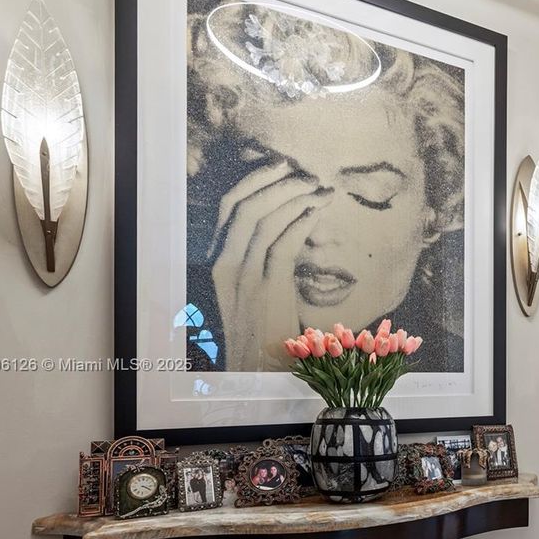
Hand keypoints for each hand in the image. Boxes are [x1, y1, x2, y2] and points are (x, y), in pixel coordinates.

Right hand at [211, 160, 333, 371]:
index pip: (229, 207)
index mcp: (218, 261)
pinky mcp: (267, 291)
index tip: (281, 167)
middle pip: (245, 206)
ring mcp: (244, 277)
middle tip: (307, 174)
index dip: (255, 181)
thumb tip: (290, 226)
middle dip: (278, 182)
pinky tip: (318, 211)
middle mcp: (225, 264)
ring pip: (264, 220)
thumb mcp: (255, 289)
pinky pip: (283, 245)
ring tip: (320, 190)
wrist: (257, 370)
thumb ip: (263, 259)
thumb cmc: (262, 331)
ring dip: (295, 198)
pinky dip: (302, 222)